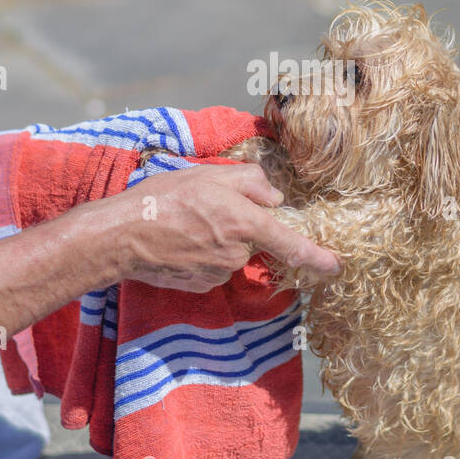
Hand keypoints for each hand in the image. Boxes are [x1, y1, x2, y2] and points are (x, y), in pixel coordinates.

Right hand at [99, 163, 340, 292]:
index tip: (336, 266)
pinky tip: (183, 242)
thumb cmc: (163, 199)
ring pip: (235, 254)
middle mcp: (238, 251)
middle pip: (256, 241)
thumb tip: (275, 198)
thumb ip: (251, 181)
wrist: (123, 235)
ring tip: (188, 224)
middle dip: (241, 227)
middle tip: (208, 210)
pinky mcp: (203, 284)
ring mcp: (220, 272)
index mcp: (245, 221)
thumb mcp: (209, 173)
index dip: (317, 257)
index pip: (291, 243)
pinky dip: (206, 255)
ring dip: (221, 241)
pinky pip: (216, 267)